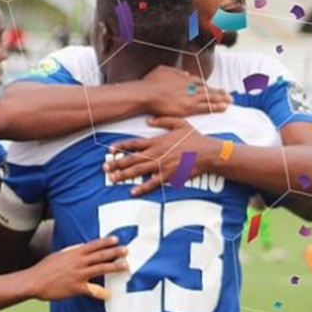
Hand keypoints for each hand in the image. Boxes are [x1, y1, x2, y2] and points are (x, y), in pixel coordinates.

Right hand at [27, 236, 126, 300]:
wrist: (34, 281)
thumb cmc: (44, 269)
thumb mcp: (58, 256)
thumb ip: (70, 252)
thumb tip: (79, 248)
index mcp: (73, 253)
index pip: (92, 245)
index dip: (105, 241)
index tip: (116, 239)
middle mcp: (78, 262)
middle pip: (100, 255)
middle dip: (114, 252)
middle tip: (126, 250)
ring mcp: (78, 274)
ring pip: (100, 268)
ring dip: (114, 267)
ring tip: (125, 266)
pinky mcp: (76, 287)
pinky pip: (92, 290)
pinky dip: (101, 293)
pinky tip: (109, 295)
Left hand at [103, 117, 221, 196]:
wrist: (207, 153)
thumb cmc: (194, 138)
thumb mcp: (179, 123)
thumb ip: (163, 120)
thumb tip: (148, 119)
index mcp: (157, 141)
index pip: (134, 143)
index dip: (120, 146)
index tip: (109, 150)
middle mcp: (156, 153)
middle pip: (132, 158)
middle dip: (117, 163)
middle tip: (104, 168)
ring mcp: (162, 165)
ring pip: (139, 171)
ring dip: (124, 175)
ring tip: (113, 178)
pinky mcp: (169, 176)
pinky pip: (153, 183)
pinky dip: (142, 188)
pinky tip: (133, 191)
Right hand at [138, 66, 230, 117]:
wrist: (146, 94)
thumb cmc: (149, 83)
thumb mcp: (162, 70)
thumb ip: (175, 71)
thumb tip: (185, 73)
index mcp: (183, 78)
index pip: (199, 82)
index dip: (207, 86)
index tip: (214, 88)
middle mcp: (189, 86)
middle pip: (208, 89)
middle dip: (219, 92)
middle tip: (229, 95)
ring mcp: (190, 97)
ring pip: (210, 97)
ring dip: (222, 99)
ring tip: (231, 101)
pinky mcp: (188, 107)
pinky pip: (206, 107)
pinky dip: (216, 107)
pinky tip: (224, 107)